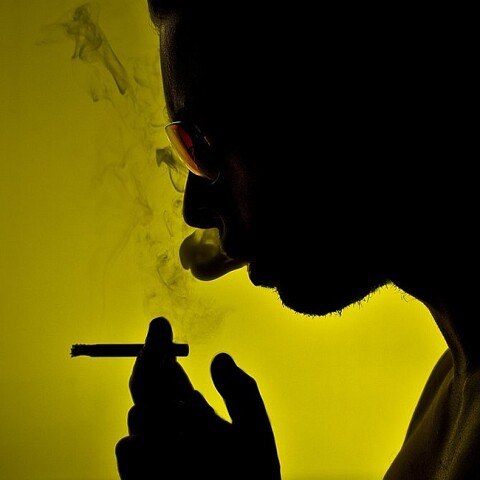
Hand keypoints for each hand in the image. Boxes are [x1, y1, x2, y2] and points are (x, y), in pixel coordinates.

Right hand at [116, 317, 280, 478]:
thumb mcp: (254, 435)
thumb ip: (241, 394)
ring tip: (179, 415)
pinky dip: (142, 443)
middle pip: (150, 386)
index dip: (162, 349)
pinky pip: (129, 451)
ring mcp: (154, 452)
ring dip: (153, 405)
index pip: (171, 375)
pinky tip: (163, 446)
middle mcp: (171, 428)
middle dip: (151, 363)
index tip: (159, 325)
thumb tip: (220, 356)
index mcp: (194, 414)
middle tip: (156, 349)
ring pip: (139, 414)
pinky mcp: (140, 478)